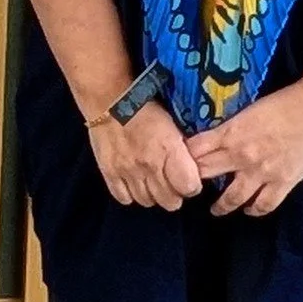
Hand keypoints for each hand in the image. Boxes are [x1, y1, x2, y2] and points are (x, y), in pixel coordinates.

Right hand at [87, 101, 203, 209]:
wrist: (109, 99)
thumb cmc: (145, 108)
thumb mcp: (173, 124)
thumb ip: (182, 150)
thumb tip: (193, 169)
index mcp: (169, 149)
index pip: (189, 187)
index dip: (192, 186)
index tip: (188, 179)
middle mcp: (149, 165)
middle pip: (170, 202)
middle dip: (174, 194)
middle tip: (170, 182)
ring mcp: (128, 171)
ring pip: (147, 202)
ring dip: (152, 194)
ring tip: (151, 181)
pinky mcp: (109, 172)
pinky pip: (124, 198)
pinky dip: (130, 193)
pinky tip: (134, 182)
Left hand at [185, 84, 302, 216]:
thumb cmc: (284, 104)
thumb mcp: (248, 111)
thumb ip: (231, 128)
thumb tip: (216, 137)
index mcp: (230, 133)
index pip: (195, 150)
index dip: (182, 157)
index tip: (176, 163)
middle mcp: (241, 156)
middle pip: (206, 174)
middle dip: (194, 182)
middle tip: (188, 189)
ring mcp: (262, 172)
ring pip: (232, 197)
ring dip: (221, 206)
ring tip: (216, 209)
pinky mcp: (283, 183)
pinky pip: (264, 204)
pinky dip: (254, 210)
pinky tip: (250, 210)